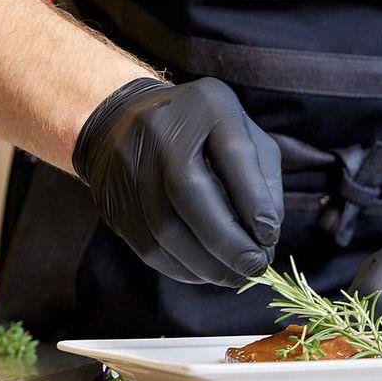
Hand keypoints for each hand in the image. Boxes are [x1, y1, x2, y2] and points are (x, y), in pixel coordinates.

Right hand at [72, 77, 282, 285]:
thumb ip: (262, 179)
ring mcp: (127, 162)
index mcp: (205, 104)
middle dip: (227, 241)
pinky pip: (146, 245)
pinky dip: (181, 267)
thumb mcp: (242, 134)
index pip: (232, 153)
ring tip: (233, 275)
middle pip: (188, 192)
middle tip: (254, 268)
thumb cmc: (202, 132)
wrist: (125, 119)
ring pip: (164, 228)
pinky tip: (203, 271)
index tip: (270, 237)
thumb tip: (266, 235)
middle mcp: (160, 128)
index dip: (253, 201)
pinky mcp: (111, 198)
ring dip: (206, 263)